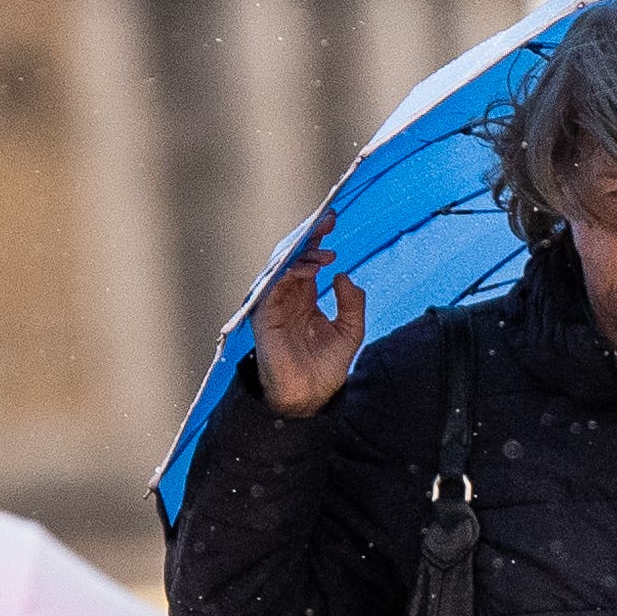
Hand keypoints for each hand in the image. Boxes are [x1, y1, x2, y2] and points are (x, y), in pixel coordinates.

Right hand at [249, 211, 366, 417]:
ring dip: (302, 253)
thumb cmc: (329, 365)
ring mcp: (273, 304)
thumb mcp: (352, 329)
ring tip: (324, 251)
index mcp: (305, 296)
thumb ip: (353, 302)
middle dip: (308, 236)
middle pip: (293, 256)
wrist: (312, 394)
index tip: (333, 220)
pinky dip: (288, 273)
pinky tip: (308, 268)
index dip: (318, 239)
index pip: (309, 259)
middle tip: (327, 221)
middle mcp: (287, 296)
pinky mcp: (264, 315)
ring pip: (281, 266)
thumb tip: (342, 274)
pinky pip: (272, 286)